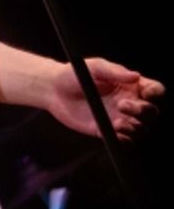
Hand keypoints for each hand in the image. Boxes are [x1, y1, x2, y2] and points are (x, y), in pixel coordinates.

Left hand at [46, 57, 163, 140]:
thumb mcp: (94, 68)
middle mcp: (129, 102)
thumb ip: (114, 72)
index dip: (156, 92)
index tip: (145, 93)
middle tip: (121, 105)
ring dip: (134, 128)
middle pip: (151, 112)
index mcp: (130, 85)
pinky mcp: (108, 131)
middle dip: (142, 111)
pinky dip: (125, 140)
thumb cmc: (75, 74)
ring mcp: (120, 118)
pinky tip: (115, 133)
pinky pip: (125, 140)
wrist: (53, 89)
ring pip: (141, 128)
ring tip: (118, 122)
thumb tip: (136, 76)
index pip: (154, 90)